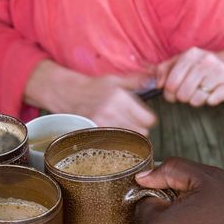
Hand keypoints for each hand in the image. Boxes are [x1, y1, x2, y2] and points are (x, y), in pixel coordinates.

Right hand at [25, 60, 155, 135]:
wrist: (70, 95)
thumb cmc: (94, 87)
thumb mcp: (116, 80)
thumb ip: (137, 80)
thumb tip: (154, 79)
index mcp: (121, 98)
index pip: (148, 120)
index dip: (149, 119)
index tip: (144, 118)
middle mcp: (113, 112)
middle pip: (142, 133)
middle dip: (140, 128)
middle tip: (134, 123)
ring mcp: (103, 124)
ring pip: (129, 140)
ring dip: (129, 136)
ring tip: (123, 128)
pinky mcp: (96, 132)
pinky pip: (115, 143)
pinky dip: (117, 140)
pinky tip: (114, 133)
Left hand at [156, 47, 223, 106]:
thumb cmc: (201, 66)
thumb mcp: (181, 62)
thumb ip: (163, 70)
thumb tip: (158, 84)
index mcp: (191, 55)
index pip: (170, 83)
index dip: (169, 93)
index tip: (172, 93)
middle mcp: (206, 61)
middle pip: (183, 94)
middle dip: (182, 98)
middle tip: (186, 94)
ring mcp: (220, 71)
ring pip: (197, 99)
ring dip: (197, 100)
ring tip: (201, 92)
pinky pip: (213, 100)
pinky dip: (211, 100)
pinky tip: (213, 93)